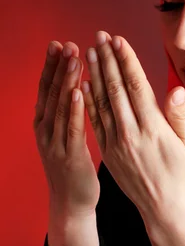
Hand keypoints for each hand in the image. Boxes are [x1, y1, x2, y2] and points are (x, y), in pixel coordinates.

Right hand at [34, 40, 99, 218]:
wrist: (71, 203)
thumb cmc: (73, 168)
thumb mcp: (65, 137)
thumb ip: (68, 113)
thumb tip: (73, 87)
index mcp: (46, 124)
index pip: (47, 88)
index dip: (52, 66)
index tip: (59, 43)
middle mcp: (45, 130)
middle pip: (51, 93)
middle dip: (59, 67)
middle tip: (66, 43)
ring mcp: (55, 143)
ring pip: (60, 106)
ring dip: (67, 81)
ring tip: (74, 58)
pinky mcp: (69, 156)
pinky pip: (72, 128)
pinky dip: (73, 109)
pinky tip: (78, 91)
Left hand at [81, 30, 184, 227]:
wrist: (165, 210)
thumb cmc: (184, 177)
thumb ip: (180, 117)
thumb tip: (175, 90)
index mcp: (154, 129)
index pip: (136, 86)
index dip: (126, 61)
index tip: (118, 40)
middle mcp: (131, 133)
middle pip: (115, 89)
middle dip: (107, 60)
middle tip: (100, 37)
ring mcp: (116, 144)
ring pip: (101, 103)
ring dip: (94, 75)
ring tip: (89, 53)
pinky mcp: (108, 153)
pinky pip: (95, 123)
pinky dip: (88, 102)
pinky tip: (83, 86)